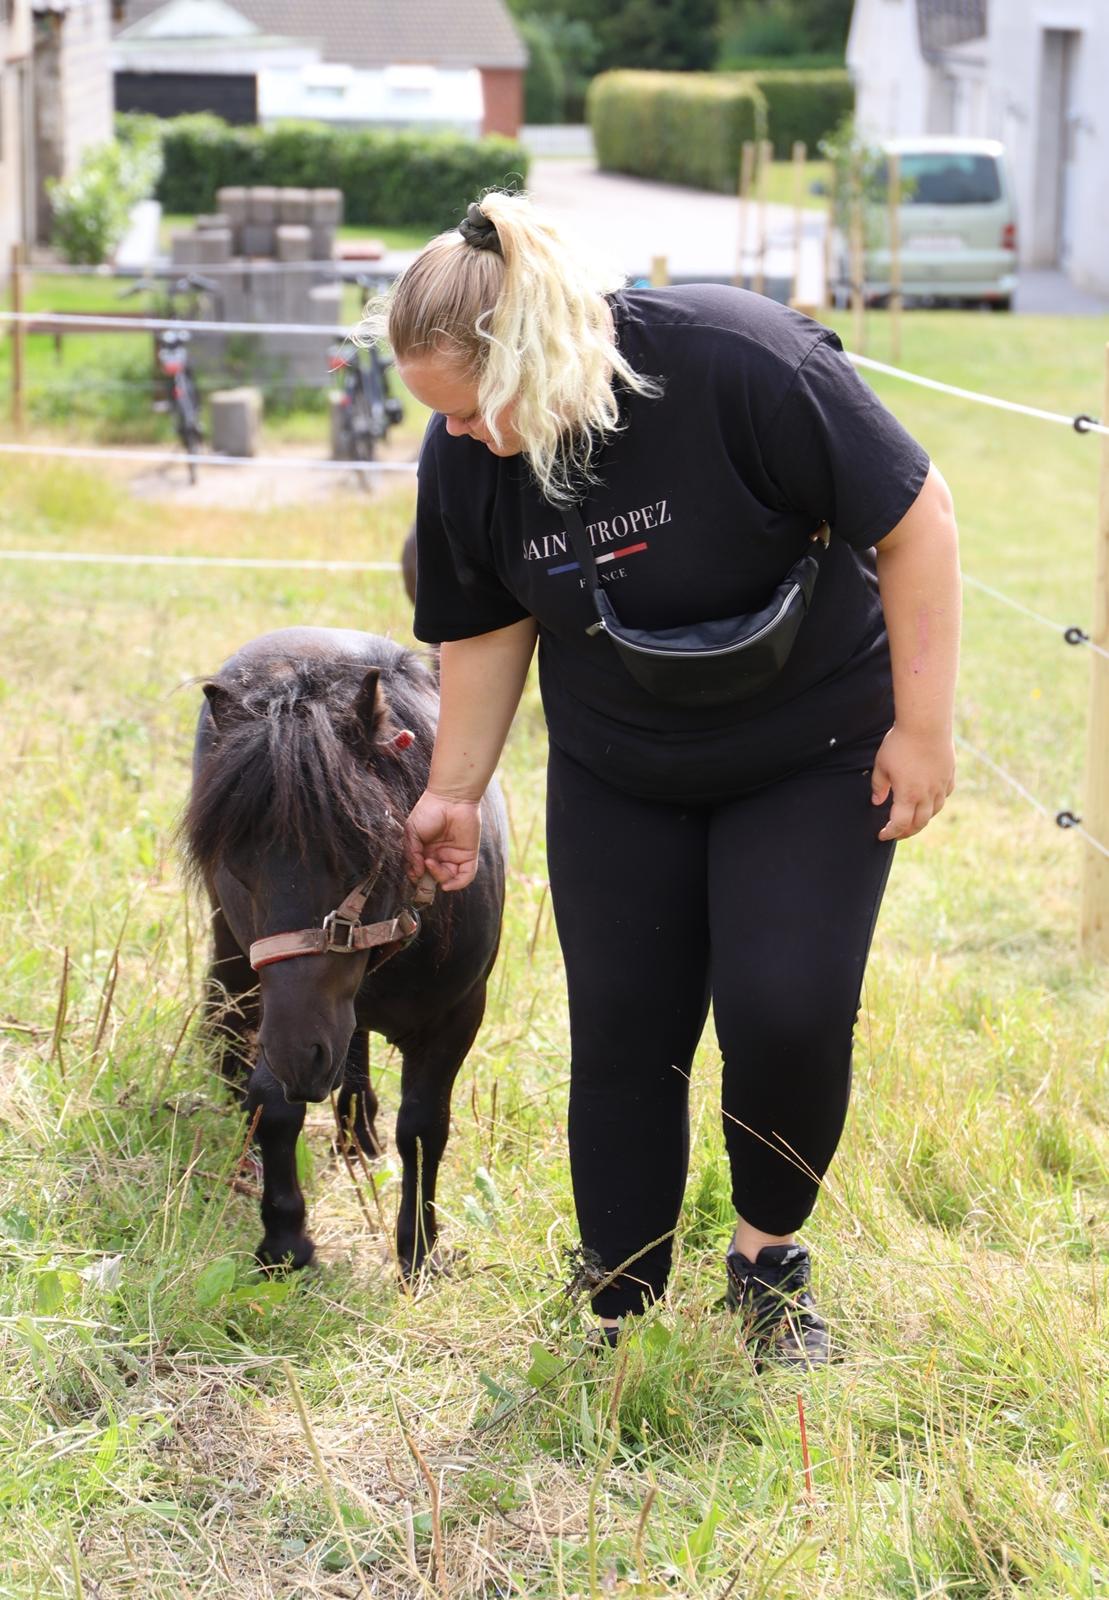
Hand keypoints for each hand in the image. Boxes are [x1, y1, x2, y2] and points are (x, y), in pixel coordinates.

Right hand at [403, 791, 481, 891]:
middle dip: (426, 879)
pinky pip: (466, 876)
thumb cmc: (429, 811)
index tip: (413, 872)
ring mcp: (455, 856)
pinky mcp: (469, 855)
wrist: (450, 797)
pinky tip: (446, 884)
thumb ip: (412, 853)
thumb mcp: (412, 832)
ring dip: (438, 877)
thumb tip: (416, 873)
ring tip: (430, 862)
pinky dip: (457, 884)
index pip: (421, 871)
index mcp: (426, 850)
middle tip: (422, 868)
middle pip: (434, 878)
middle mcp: (440, 855)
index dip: (416, 877)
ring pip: (448, 878)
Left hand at [871, 725, 954, 840]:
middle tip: (897, 832)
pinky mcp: (949, 776)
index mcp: (908, 795)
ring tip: (913, 820)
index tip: (882, 834)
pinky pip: (944, 796)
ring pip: (934, 812)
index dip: (890, 833)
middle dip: (906, 832)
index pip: (900, 824)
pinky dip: (935, 803)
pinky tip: (930, 801)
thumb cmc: (901, 743)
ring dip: (922, 820)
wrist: (926, 724)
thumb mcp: (881, 765)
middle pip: (919, 823)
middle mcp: (927, 795)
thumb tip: (877, 801)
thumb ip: (878, 786)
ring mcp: (941, 786)